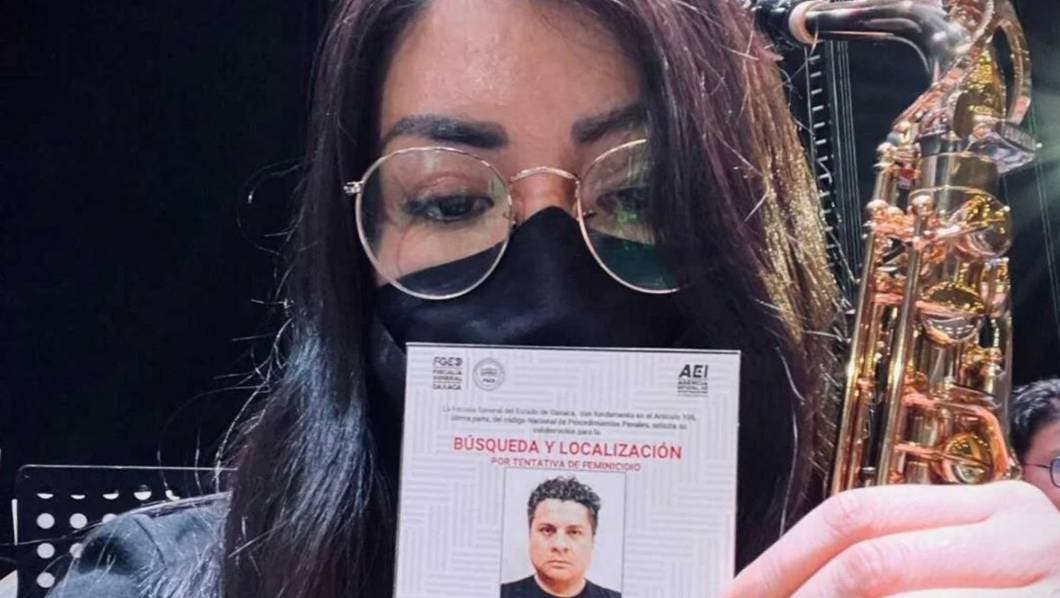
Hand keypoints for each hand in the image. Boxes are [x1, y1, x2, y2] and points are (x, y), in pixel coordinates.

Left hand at [725, 481, 1059, 596]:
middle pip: (871, 563)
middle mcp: (1027, 541)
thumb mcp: (966, 567)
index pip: (857, 517)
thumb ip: (896, 566)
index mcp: (995, 509)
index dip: (778, 560)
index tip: (729, 595)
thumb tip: (778, 592)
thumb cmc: (1018, 596)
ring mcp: (1045, 592)